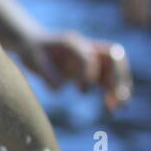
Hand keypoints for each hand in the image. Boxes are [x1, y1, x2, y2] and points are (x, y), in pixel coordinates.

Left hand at [18, 30, 132, 114]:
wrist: (32, 43)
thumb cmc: (30, 50)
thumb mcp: (30, 58)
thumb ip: (44, 73)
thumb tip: (59, 90)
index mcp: (70, 42)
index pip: (87, 56)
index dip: (88, 72)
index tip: (82, 90)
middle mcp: (86, 47)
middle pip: (114, 57)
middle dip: (117, 77)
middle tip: (115, 97)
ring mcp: (92, 58)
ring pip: (117, 70)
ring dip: (120, 87)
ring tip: (116, 108)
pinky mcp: (93, 70)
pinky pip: (111, 80)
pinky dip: (114, 93)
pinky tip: (111, 108)